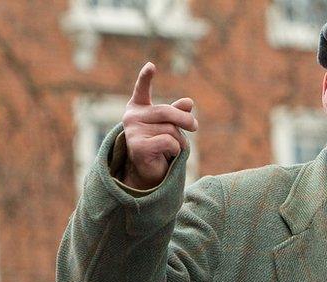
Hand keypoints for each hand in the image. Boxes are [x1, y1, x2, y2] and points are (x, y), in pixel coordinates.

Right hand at [121, 62, 198, 189]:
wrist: (149, 171)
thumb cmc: (160, 144)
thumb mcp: (170, 125)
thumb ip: (177, 112)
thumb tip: (189, 102)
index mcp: (138, 108)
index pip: (141, 90)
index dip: (146, 77)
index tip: (151, 65)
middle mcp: (131, 117)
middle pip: (166, 111)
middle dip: (185, 120)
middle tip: (195, 127)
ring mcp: (132, 132)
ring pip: (170, 129)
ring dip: (180, 140)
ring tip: (173, 148)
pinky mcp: (137, 146)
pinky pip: (168, 142)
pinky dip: (175, 150)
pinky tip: (168, 155)